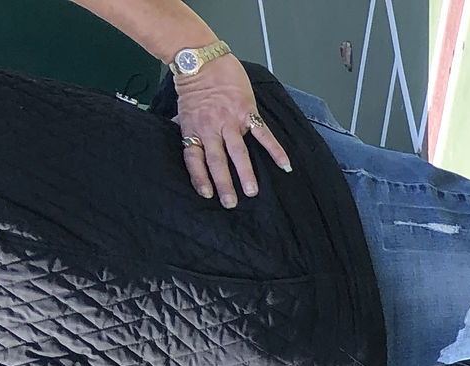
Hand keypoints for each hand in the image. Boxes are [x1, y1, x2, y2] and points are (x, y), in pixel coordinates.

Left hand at [174, 55, 289, 208]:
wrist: (202, 59)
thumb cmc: (194, 82)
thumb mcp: (185, 108)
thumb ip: (188, 125)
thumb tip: (184, 134)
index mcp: (195, 129)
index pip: (195, 158)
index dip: (200, 177)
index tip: (207, 194)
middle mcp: (211, 128)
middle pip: (217, 161)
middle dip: (224, 183)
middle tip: (230, 203)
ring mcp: (230, 121)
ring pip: (237, 152)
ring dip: (245, 173)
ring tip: (252, 191)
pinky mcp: (247, 112)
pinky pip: (263, 135)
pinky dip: (275, 150)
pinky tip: (285, 165)